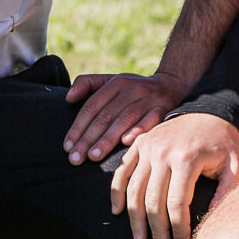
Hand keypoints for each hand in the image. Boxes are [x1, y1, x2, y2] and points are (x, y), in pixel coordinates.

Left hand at [62, 70, 184, 164]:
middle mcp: (131, 89)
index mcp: (115, 83)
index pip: (92, 107)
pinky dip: (138, 130)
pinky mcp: (163, 108)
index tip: (68, 146)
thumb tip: (69, 97)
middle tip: (76, 158)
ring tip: (93, 156)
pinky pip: (150, 120)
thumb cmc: (133, 88)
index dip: (78, 127)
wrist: (170, 84)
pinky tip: (125, 143)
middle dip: (88, 139)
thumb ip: (87, 84)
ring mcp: (148, 99)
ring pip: (124, 119)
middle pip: (105, 115)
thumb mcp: (111, 80)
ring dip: (108, 139)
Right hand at [110, 114, 238, 238]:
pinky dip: (116, 192)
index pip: (177, 203)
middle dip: (157, 231)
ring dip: (135, 219)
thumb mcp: (235, 166)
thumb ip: (226, 193)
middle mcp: (163, 152)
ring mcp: (148, 147)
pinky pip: (122, 171)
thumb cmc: (224, 143)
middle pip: (153, 201)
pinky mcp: (139, 143)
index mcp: (187, 158)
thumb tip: (211, 223)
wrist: (210, 110)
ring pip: (134, 190)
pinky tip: (117, 211)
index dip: (177, 228)